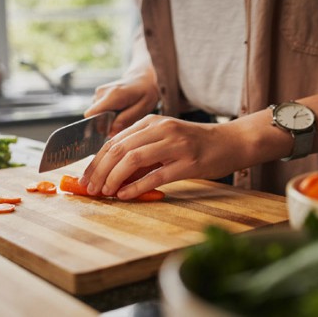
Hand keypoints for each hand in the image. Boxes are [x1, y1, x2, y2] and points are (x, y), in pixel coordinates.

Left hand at [79, 115, 243, 199]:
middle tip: (89, 188)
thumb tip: (111, 175)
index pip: (114, 141)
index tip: (85, 178)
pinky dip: (136, 187)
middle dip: (99, 171)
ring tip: (104, 192)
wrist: (232, 142)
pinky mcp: (188, 162)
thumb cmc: (195, 144)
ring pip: (133, 160)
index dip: (96, 161)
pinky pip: (156, 175)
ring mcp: (175, 144)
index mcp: (151, 122)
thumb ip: (140, 152)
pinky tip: (125, 195)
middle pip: (119, 149)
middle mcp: (160, 129)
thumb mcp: (164, 140)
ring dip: (114, 178)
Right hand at [85, 72, 158, 136]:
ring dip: (107, 120)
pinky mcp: (98, 95)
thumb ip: (126, 119)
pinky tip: (119, 111)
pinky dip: (107, 115)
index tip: (110, 131)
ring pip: (96, 115)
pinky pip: (98, 111)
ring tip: (122, 114)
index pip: (91, 114)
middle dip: (105, 125)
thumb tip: (111, 132)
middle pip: (94, 117)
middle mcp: (101, 92)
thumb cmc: (145, 93)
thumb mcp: (143, 108)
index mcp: (113, 95)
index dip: (97, 126)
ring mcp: (98, 93)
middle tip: (122, 122)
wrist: (142, 79)